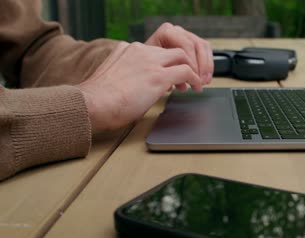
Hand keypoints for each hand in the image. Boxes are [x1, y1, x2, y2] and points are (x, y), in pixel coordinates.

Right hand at [78, 41, 201, 130]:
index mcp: (125, 49)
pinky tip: (196, 88)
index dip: (164, 64)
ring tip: (195, 83)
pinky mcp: (159, 76)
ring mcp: (150, 62)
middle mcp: (139, 51)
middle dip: (183, 63)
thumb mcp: (111, 77)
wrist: (92, 104)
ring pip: (182, 57)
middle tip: (187, 78)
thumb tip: (135, 87)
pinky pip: (186, 72)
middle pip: (171, 50)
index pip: (153, 51)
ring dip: (191, 70)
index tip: (168, 76)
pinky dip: (195, 79)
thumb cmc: (97, 100)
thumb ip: (125, 74)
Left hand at [145, 22, 213, 85]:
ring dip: (206, 66)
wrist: (142, 66)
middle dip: (201, 65)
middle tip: (200, 81)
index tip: (192, 77)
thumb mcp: (155, 69)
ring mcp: (186, 35)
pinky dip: (207, 66)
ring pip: (203, 47)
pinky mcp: (193, 43)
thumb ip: (170, 73)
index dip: (191, 62)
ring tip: (204, 82)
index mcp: (166, 32)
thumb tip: (182, 85)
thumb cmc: (146, 69)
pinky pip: (206, 51)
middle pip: (196, 45)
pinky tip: (205, 79)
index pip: (186, 45)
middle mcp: (177, 31)